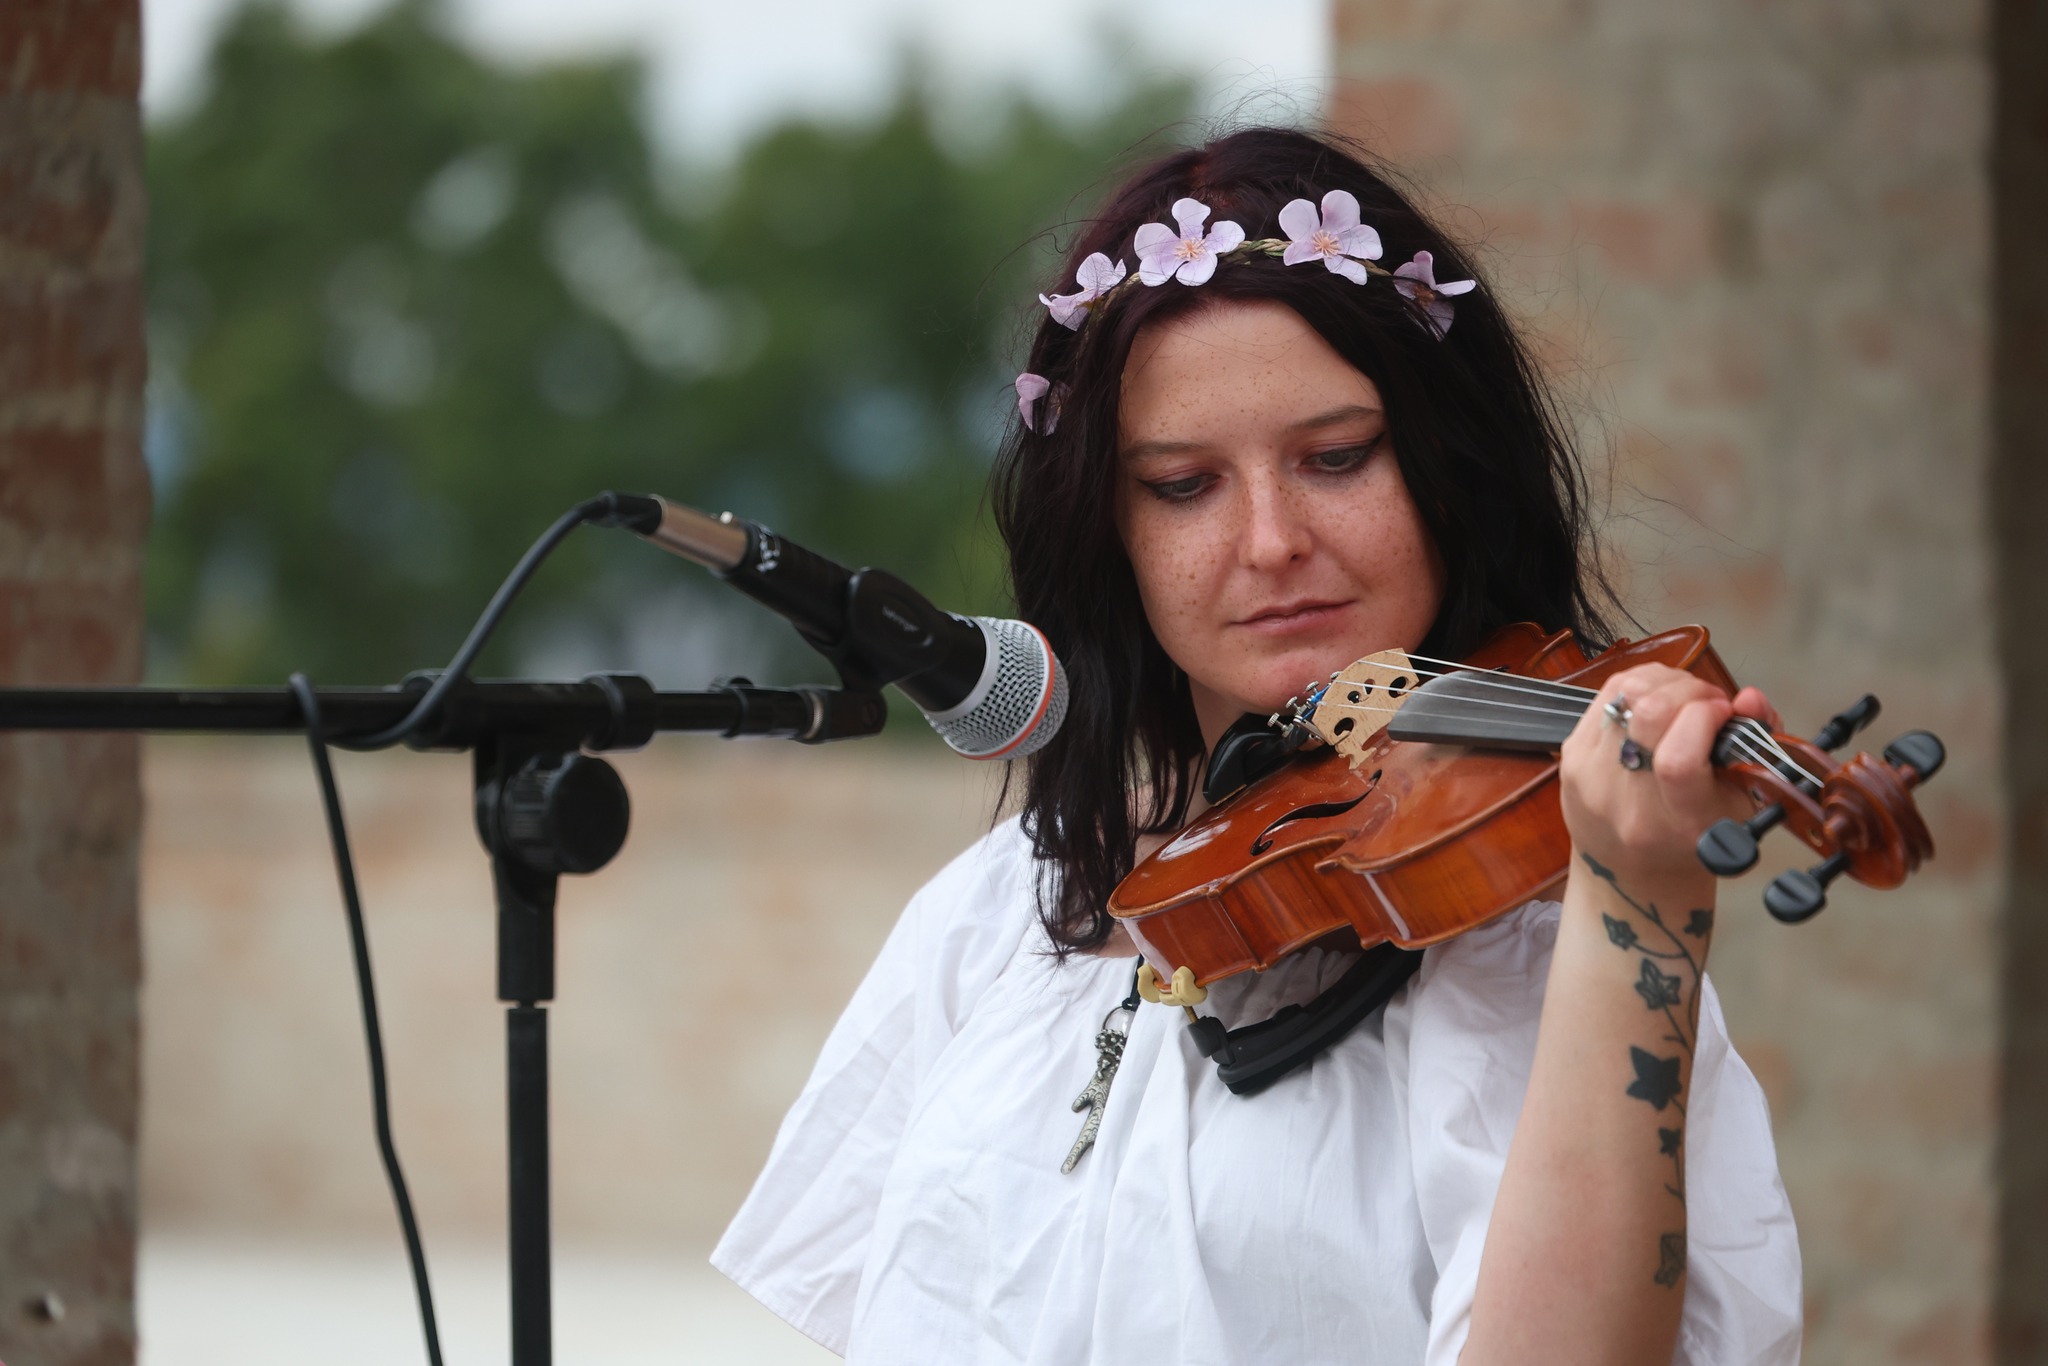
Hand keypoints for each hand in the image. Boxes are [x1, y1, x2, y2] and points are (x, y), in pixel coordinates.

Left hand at [1558, 665, 1780, 884]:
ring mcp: (1590, 776)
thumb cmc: (1689, 839)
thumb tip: (1749, 698)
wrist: (1627, 869)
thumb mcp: (1739, 806)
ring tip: (1685, 700)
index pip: (1678, 760)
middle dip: (1690, 690)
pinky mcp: (1571, 754)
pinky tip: (1658, 700)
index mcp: (1676, 823)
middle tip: (1708, 703)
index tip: (1724, 714)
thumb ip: (1753, 745)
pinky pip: (1608, 694)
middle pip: (1649, 713)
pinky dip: (1640, 685)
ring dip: (1666, 682)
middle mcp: (1626, 802)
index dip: (1705, 719)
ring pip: (1627, 693)